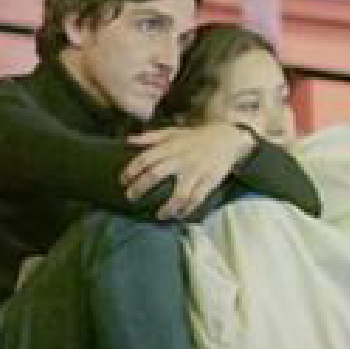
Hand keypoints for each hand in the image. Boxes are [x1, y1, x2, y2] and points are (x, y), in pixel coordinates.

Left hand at [121, 122, 255, 219]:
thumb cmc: (194, 136)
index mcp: (169, 147)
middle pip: (156, 175)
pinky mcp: (210, 181)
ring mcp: (196, 172)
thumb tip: (128, 140)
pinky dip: (188, 209)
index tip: (122, 181)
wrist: (226, 138)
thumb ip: (150, 137)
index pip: (145, 159)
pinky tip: (180, 215)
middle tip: (130, 197)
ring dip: (167, 207)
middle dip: (141, 188)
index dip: (131, 170)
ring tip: (158, 215)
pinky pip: (198, 198)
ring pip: (179, 193)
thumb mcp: (172, 132)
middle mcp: (180, 160)